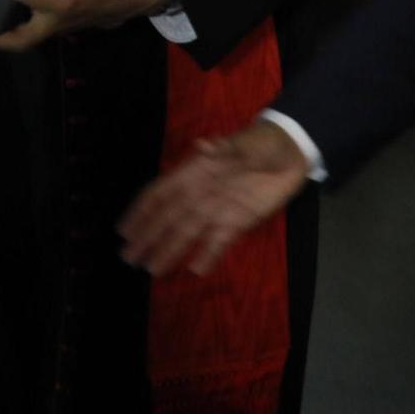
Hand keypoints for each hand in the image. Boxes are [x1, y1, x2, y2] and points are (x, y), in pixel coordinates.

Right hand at [119, 120, 309, 276]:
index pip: (160, 194)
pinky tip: (195, 270)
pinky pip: (218, 241)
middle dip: (148, 238)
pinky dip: (207, 255)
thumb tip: (202, 146)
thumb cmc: (262, 143)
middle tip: (128, 258)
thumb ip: (226, 149)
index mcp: (194, 174)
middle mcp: (199, 195)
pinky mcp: (238, 222)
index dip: (141, 211)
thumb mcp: (245, 143)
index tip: (124, 230)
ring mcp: (218, 210)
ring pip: (188, 234)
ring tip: (152, 269)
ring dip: (169, 251)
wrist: (291, 153)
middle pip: (168, 219)